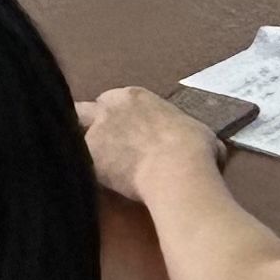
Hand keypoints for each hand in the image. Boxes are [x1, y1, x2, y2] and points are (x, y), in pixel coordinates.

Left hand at [77, 85, 211, 199]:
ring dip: (81, 146)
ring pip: (75, 133)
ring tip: (84, 166)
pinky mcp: (88, 153)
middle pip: (87, 111)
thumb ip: (189, 134)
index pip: (116, 102)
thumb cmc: (194, 149)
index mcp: (136, 97)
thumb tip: (204, 147)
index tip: (125, 137)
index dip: (117, 120)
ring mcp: (96, 128)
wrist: (176, 169)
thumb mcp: (200, 133)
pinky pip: (75, 159)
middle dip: (91, 126)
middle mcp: (111, 106)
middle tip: (101, 149)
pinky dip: (79, 169)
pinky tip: (86, 182)